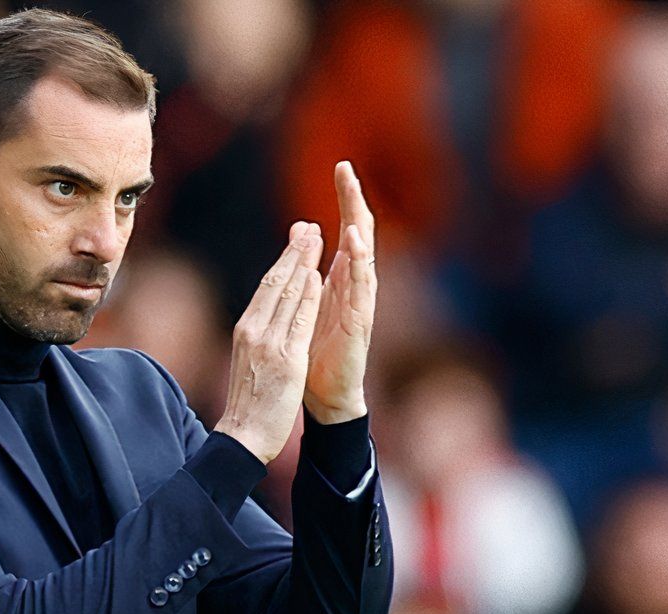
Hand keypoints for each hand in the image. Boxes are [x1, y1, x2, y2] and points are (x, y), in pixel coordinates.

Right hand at [216, 221, 324, 463]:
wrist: (242, 436)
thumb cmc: (249, 404)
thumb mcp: (250, 361)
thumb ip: (259, 337)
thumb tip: (266, 318)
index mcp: (246, 330)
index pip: (266, 288)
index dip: (283, 261)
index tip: (296, 239)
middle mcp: (253, 331)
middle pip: (275, 283)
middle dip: (293, 252)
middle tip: (308, 226)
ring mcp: (267, 344)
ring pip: (286, 295)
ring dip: (302, 264)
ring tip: (316, 238)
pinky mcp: (284, 360)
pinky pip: (297, 322)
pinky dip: (305, 297)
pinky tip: (315, 276)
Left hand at [305, 160, 375, 423]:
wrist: (325, 394)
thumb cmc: (318, 350)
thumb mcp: (309, 300)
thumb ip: (310, 267)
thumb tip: (304, 230)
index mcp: (342, 277)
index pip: (347, 228)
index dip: (346, 198)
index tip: (341, 166)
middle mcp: (356, 285)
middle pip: (359, 233)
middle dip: (353, 201)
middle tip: (346, 169)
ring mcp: (360, 303)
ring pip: (363, 257)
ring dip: (358, 228)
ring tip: (352, 201)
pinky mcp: (359, 323)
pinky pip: (362, 290)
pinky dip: (360, 266)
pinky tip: (356, 245)